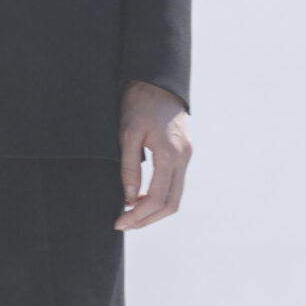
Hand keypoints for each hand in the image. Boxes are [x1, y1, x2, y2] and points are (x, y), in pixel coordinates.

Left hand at [116, 80, 191, 231]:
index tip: (119, 222)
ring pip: (175, 197)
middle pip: (171, 204)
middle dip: (147, 219)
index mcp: (170, 155)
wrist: (157, 81)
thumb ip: (129, 168)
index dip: (138, 216)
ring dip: (154, 210)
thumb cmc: (138, 104)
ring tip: (130, 215)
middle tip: (124, 224)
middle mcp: (183, 158)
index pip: (157, 199)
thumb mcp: (127, 134)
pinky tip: (141, 198)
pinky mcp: (184, 152)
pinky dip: (160, 197)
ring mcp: (186, 155)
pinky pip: (175, 184)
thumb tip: (129, 199)